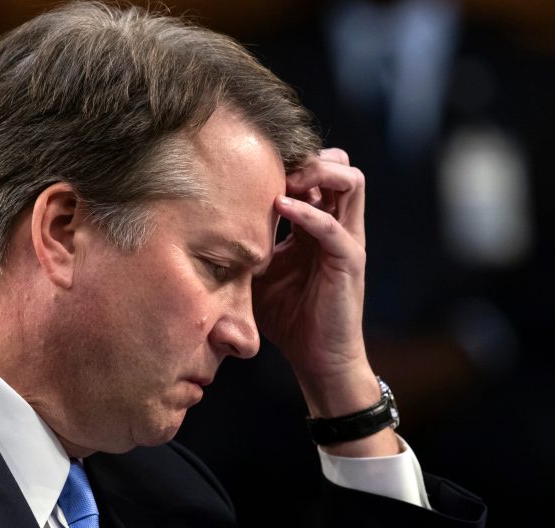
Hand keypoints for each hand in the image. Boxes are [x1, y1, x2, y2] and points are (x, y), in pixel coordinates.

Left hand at [254, 148, 397, 454]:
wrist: (318, 361)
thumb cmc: (288, 318)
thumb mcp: (259, 274)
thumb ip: (246, 246)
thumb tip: (204, 228)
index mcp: (317, 227)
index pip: (316, 175)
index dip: (290, 164)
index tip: (254, 167)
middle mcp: (337, 227)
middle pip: (339, 167)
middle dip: (308, 158)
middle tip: (275, 168)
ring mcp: (347, 242)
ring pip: (351, 182)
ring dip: (316, 173)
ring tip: (283, 182)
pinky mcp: (349, 262)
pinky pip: (333, 227)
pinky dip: (308, 213)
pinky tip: (280, 208)